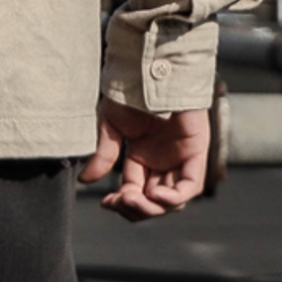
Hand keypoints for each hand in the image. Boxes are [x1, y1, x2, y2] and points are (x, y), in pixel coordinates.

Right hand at [78, 97, 209, 222]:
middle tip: (121, 201)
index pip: (134, 191)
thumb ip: (104, 155)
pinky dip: (174, 197)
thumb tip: (85, 181)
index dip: (122, 202)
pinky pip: (190, 185)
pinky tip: (156, 196)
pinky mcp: (196, 153)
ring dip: (153, 207)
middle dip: (137, 208)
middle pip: (153, 201)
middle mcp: (162, 161)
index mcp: (142, 156)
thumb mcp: (111, 126)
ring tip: (134, 199)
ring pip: (172, 199)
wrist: (148, 72)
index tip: (106, 203)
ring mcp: (180, 158)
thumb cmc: (130, 93)